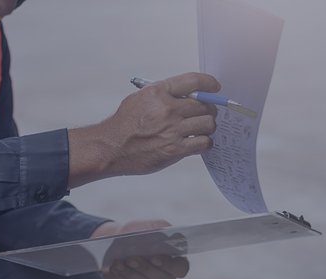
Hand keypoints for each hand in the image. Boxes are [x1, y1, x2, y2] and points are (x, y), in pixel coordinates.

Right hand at [68, 72, 220, 187]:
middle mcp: (168, 109)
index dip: (209, 83)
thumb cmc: (123, 124)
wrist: (111, 147)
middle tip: (206, 114)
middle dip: (209, 110)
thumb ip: (163, 94)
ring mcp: (173, 130)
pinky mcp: (175, 149)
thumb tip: (186, 95)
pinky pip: (203, 143)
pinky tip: (199, 142)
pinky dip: (205, 143)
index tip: (214, 87)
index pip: (194, 81)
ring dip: (209, 127)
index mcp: (159, 92)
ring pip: (208, 124)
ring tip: (202, 129)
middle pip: (205, 105)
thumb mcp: (140, 98)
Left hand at [92, 220, 189, 278]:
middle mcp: (166, 278)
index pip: (180, 269)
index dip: (169, 265)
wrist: (118, 242)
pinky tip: (110, 270)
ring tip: (117, 263)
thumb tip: (166, 237)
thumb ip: (161, 229)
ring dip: (129, 274)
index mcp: (175, 261)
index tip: (154, 257)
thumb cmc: (138, 232)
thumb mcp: (150, 226)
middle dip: (145, 269)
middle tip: (130, 258)